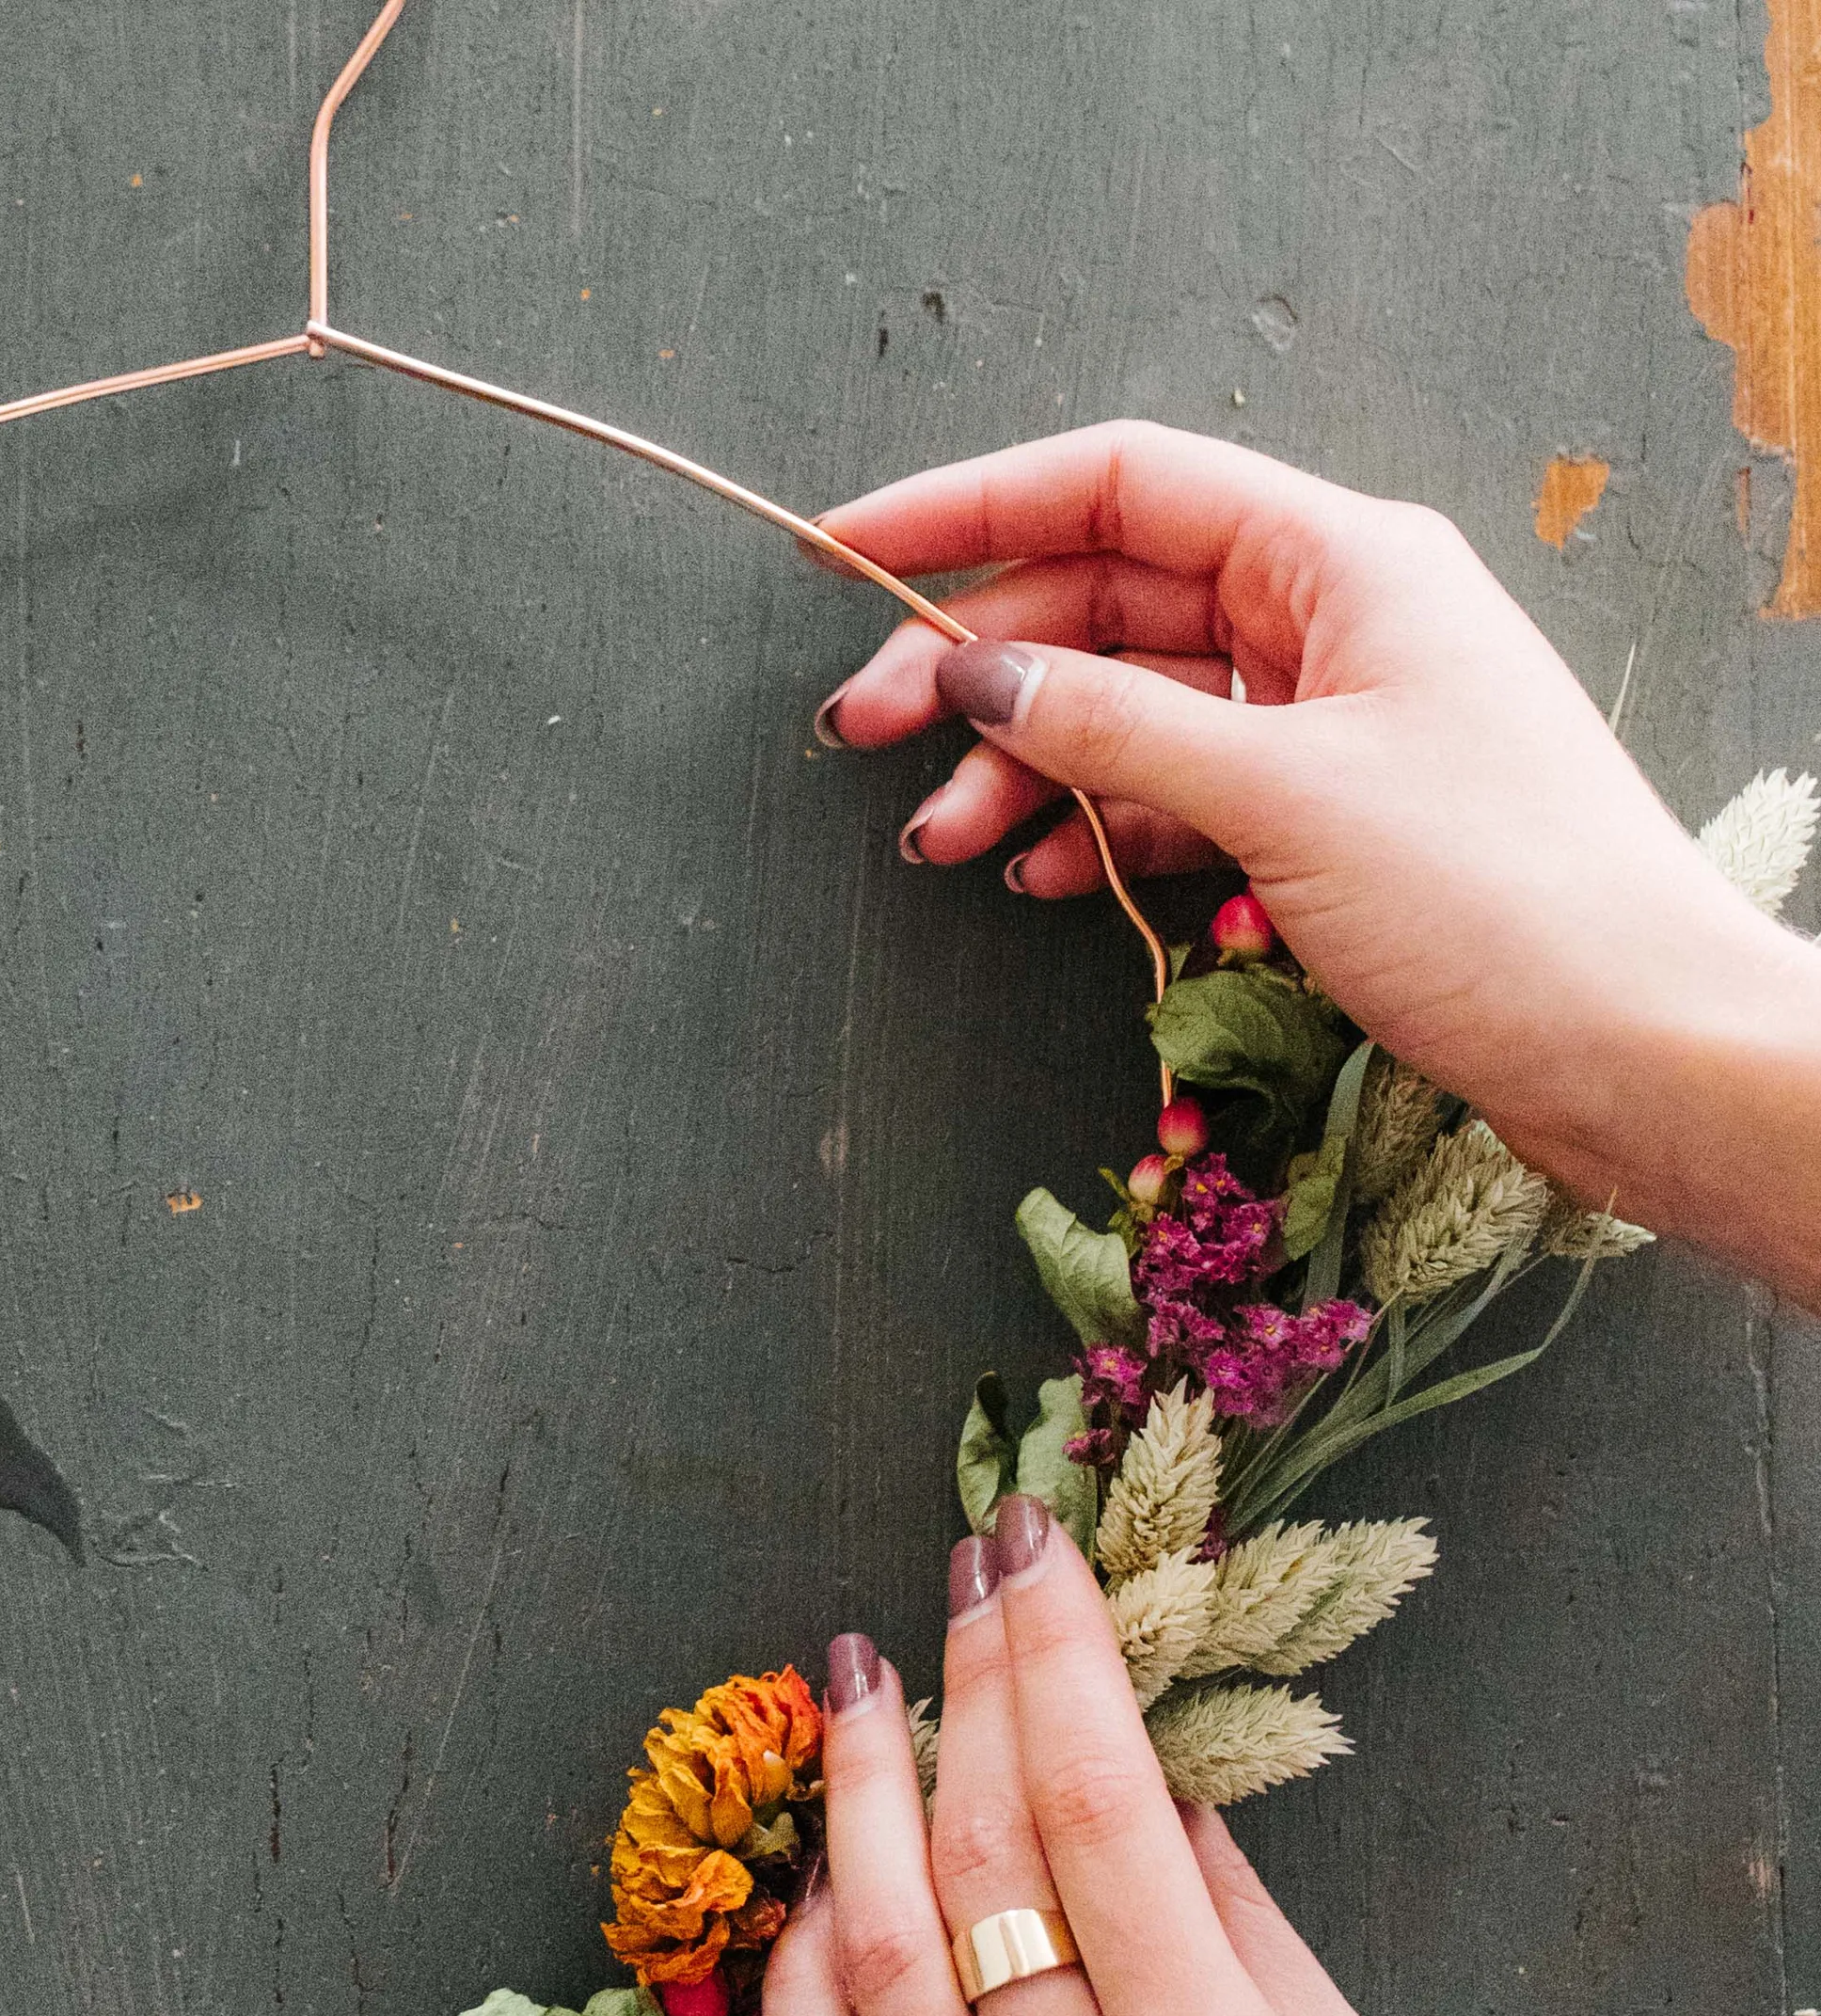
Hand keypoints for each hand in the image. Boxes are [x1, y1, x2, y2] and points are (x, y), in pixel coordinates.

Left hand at [760, 1494, 1568, 2015]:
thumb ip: (1241, 1925)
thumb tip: (1150, 1764)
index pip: (1099, 1802)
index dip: (1054, 1649)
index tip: (1029, 1543)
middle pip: (979, 1857)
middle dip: (963, 1689)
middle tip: (954, 1581)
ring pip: (871, 1956)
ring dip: (856, 1801)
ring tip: (862, 1689)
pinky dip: (802, 1973)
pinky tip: (819, 1883)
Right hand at [813, 419, 1820, 1306]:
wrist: (1647, 1051)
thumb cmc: (1502, 900)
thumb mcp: (1282, 797)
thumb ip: (1111, 727)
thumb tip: (977, 677)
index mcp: (1345, 561)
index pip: (1124, 484)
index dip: (974, 506)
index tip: (848, 551)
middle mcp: (1336, 619)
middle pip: (1107, 599)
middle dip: (977, 665)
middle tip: (860, 732)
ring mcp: (1333, 721)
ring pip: (1130, 706)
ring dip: (1023, 765)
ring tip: (938, 839)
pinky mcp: (1331, 819)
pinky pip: (1176, 793)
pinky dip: (1094, 828)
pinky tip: (1038, 876)